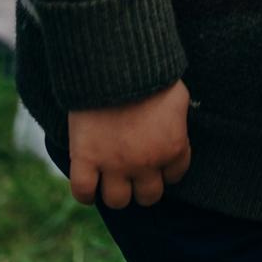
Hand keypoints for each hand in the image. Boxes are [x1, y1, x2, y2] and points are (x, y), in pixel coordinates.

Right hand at [67, 81, 190, 207]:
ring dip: (117, 191)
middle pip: (149, 197)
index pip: (175, 175)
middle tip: (134, 170)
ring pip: (118, 201)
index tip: (157, 157)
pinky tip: (89, 185)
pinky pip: (83, 192)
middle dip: (143, 185)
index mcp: (172, 148)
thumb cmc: (150, 73)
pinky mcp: (86, 158)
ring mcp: (114, 164)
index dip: (166, 168)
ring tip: (111, 178)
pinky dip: (85, 193)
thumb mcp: (177, 96)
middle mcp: (146, 163)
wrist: (116, 60)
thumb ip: (178, 120)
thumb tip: (175, 127)